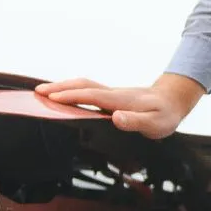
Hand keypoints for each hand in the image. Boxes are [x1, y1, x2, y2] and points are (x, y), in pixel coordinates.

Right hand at [35, 73, 204, 137]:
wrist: (172, 100)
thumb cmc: (164, 115)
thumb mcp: (156, 124)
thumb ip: (136, 121)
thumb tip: (116, 118)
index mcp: (120, 100)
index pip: (92, 96)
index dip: (72, 96)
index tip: (52, 98)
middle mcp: (113, 93)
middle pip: (83, 86)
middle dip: (60, 88)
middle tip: (37, 92)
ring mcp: (111, 93)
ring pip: (83, 86)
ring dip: (63, 87)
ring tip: (42, 92)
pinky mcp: (110, 96)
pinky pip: (87, 90)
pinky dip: (71, 90)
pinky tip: (63, 96)